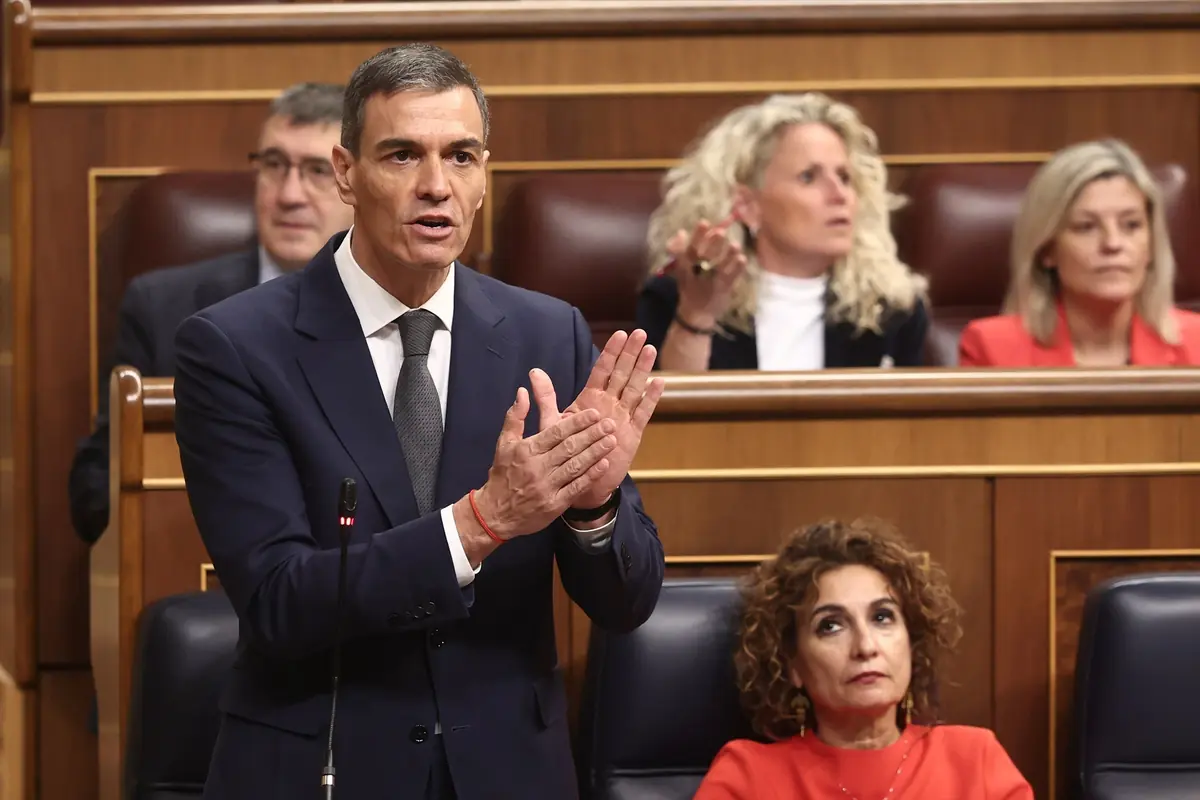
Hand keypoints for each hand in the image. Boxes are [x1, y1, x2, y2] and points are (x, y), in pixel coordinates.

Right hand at [471, 387, 617, 539]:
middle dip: (592, 434)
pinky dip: (591, 476)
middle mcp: (537, 467)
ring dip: (596, 452)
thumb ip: (515, 417)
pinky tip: (604, 464)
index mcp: (526, 450)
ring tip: (612, 440)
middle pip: (570, 447)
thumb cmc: (502, 475)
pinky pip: (576, 487)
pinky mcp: (554, 505)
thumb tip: (522, 391)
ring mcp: (547, 487)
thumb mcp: (504, 443)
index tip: (594, 414)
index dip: (577, 422)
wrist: (495, 513)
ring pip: (576, 466)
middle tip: (610, 423)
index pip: (556, 432)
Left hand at [531, 331, 665, 509]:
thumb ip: (546, 397)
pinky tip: (659, 383)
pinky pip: (643, 413)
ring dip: (643, 369)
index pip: (602, 370)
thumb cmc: (566, 451)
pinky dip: (651, 398)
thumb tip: (533, 372)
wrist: (582, 482)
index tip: (619, 333)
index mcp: (590, 399)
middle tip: (640, 333)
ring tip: (650, 350)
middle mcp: (608, 404)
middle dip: (630, 353)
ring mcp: (622, 417)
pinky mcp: (632, 433)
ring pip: (634, 388)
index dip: (611, 352)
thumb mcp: (553, 421)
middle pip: (621, 373)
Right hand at [662, 211, 747, 328]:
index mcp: (685, 267)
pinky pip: (732, 277)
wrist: (696, 315)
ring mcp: (711, 283)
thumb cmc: (689, 288)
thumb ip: (680, 251)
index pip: (689, 248)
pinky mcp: (724, 290)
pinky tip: (743, 258)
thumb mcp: (681, 271)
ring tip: (735, 245)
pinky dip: (737, 268)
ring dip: (728, 255)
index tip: (704, 222)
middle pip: (705, 256)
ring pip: (720, 266)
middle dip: (713, 243)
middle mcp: (697, 274)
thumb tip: (680, 232)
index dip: (697, 236)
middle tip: (721, 231)